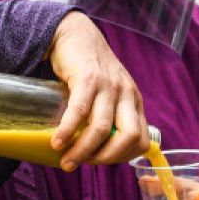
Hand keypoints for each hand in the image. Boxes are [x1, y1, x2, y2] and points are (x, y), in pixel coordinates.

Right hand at [47, 11, 149, 168]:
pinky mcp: (88, 78)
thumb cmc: (90, 70)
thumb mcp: (109, 94)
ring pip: (101, 128)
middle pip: (128, 137)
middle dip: (106, 158)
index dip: (122, 157)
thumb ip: (108, 117)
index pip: (141, 140)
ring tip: (66, 161)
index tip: (100, 162)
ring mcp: (109, 86)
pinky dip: (68, 131)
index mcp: (134, 103)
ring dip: (82, 150)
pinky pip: (80, 112)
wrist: (75, 35)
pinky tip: (57, 143)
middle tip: (84, 164)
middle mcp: (126, 95)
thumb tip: (92, 152)